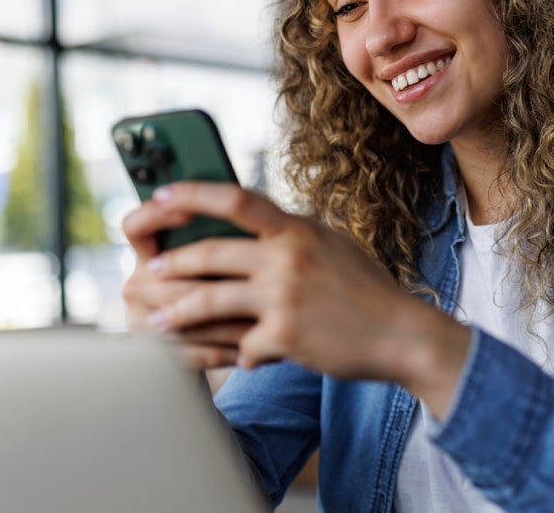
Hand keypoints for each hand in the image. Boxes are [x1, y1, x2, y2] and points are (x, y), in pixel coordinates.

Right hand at [121, 191, 254, 367]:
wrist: (225, 332)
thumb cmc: (236, 279)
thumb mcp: (231, 251)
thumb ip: (228, 233)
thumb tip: (247, 212)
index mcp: (150, 250)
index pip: (136, 226)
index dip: (156, 216)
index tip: (188, 213)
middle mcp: (139, 283)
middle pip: (166, 280)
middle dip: (212, 284)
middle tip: (254, 283)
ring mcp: (143, 319)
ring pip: (180, 319)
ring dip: (225, 324)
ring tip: (264, 323)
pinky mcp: (157, 354)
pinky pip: (188, 353)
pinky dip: (222, 352)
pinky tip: (250, 351)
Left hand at [139, 182, 471, 416]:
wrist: (403, 334)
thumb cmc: (367, 291)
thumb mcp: (332, 245)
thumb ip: (292, 234)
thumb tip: (254, 222)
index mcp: (298, 230)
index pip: (236, 199)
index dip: (192, 195)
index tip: (161, 195)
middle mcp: (289, 257)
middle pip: (211, 253)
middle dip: (172, 263)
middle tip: (150, 271)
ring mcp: (285, 296)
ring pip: (210, 300)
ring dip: (176, 312)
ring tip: (156, 320)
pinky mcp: (286, 335)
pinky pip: (242, 346)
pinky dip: (239, 354)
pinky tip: (240, 359)